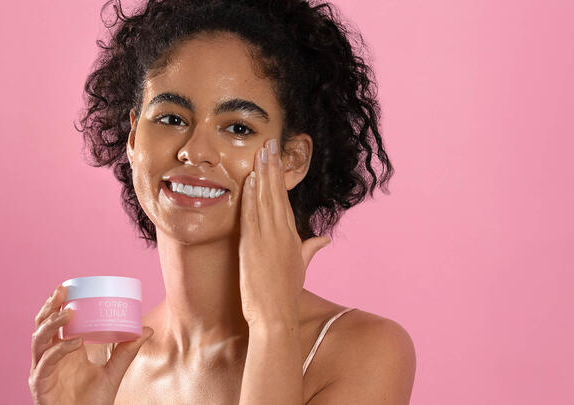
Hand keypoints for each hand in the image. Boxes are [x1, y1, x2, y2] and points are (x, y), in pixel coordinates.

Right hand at [29, 284, 153, 404]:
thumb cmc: (94, 400)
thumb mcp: (114, 370)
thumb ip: (127, 350)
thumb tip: (146, 330)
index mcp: (64, 349)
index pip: (54, 322)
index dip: (56, 305)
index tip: (67, 287)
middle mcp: (50, 357)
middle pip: (42, 326)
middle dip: (50, 307)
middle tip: (62, 292)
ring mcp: (42, 370)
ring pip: (38, 340)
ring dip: (51, 324)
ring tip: (69, 313)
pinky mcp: (40, 384)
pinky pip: (45, 363)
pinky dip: (59, 350)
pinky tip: (75, 343)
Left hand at [238, 138, 330, 327]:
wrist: (275, 314)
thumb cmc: (286, 293)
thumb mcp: (301, 266)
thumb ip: (311, 248)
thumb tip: (324, 239)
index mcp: (292, 236)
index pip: (284, 200)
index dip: (279, 177)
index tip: (276, 158)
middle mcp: (281, 233)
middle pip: (276, 193)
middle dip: (272, 166)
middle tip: (269, 143)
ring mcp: (267, 238)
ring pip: (264, 199)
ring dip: (261, 174)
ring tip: (260, 152)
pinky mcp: (252, 245)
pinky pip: (251, 215)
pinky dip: (251, 196)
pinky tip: (249, 180)